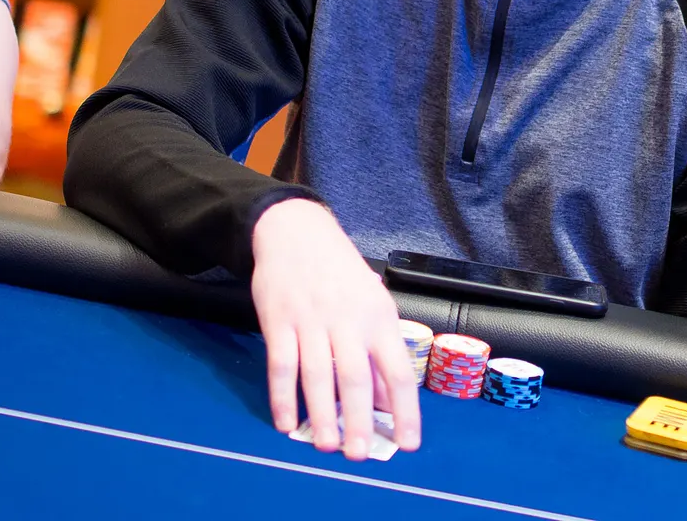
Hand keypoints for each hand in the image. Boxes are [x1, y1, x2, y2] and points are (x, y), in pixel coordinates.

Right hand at [250, 198, 420, 460]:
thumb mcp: (372, 303)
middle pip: (355, 378)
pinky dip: (282, 397)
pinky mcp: (278, 321)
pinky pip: (281, 365)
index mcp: (379, 318)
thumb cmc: (341, 274)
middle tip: (358, 455)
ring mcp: (311, 320)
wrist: (297, 231)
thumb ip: (378, 352)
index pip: (398, 371)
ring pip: (317, 375)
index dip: (405, 410)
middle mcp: (347, 321)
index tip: (408, 443)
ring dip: (321, 415)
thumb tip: (384, 403)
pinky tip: (286, 423)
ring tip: (326, 446)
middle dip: (358, 421)